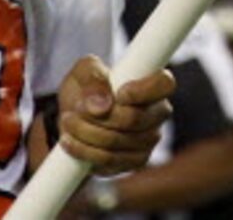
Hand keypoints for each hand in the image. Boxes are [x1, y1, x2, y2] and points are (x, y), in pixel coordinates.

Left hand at [56, 55, 171, 174]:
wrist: (76, 114)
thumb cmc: (87, 86)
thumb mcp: (85, 70)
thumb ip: (93, 77)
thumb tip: (101, 105)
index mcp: (154, 84)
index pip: (164, 84)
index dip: (142, 91)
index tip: (118, 93)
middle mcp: (157, 114)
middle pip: (133, 119)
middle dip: (98, 116)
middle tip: (76, 108)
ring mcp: (148, 141)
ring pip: (117, 142)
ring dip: (86, 133)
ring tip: (68, 121)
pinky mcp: (133, 162)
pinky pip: (109, 162)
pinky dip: (84, 151)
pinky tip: (69, 141)